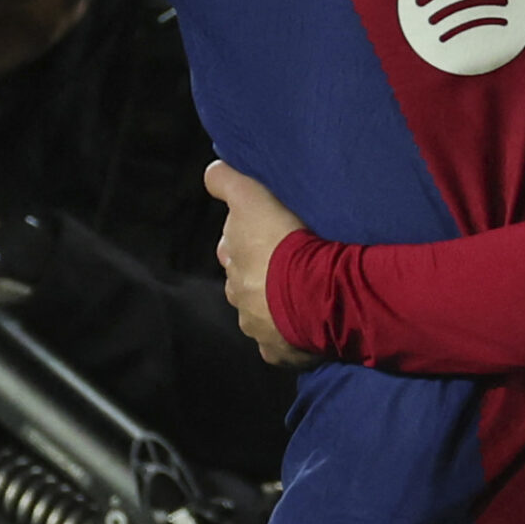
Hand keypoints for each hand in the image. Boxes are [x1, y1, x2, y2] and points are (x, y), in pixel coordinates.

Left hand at [206, 160, 316, 367]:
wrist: (314, 292)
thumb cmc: (282, 243)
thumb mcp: (251, 198)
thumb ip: (226, 182)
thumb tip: (210, 172)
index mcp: (231, 262)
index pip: (231, 249)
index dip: (245, 240)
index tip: (264, 235)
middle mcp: (237, 296)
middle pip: (245, 283)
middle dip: (258, 276)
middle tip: (286, 265)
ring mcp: (255, 327)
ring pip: (261, 313)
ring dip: (274, 305)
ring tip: (301, 295)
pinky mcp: (276, 351)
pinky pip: (279, 345)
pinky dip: (288, 338)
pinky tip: (305, 327)